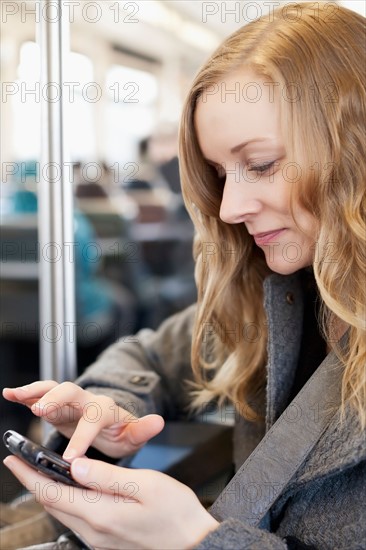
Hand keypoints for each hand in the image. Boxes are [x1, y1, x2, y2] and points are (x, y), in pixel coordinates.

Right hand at [3, 381, 163, 459]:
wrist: (109, 424)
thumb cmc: (119, 431)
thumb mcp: (132, 435)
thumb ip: (142, 430)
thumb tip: (159, 421)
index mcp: (104, 410)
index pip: (93, 419)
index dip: (83, 438)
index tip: (72, 459)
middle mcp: (85, 400)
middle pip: (70, 391)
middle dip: (55, 399)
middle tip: (40, 411)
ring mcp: (69, 400)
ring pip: (52, 388)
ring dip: (36, 391)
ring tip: (18, 395)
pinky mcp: (56, 404)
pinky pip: (40, 394)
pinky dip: (26, 393)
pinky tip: (10, 394)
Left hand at [4, 455, 218, 549]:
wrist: (195, 545)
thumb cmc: (176, 513)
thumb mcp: (145, 486)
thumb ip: (108, 476)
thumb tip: (75, 466)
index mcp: (101, 514)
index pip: (52, 493)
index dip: (30, 475)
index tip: (13, 458)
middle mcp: (94, 531)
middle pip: (52, 504)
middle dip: (32, 481)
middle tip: (19, 461)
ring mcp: (99, 539)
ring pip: (62, 512)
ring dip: (47, 491)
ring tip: (39, 471)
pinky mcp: (107, 541)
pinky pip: (76, 519)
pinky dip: (64, 501)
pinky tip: (69, 490)